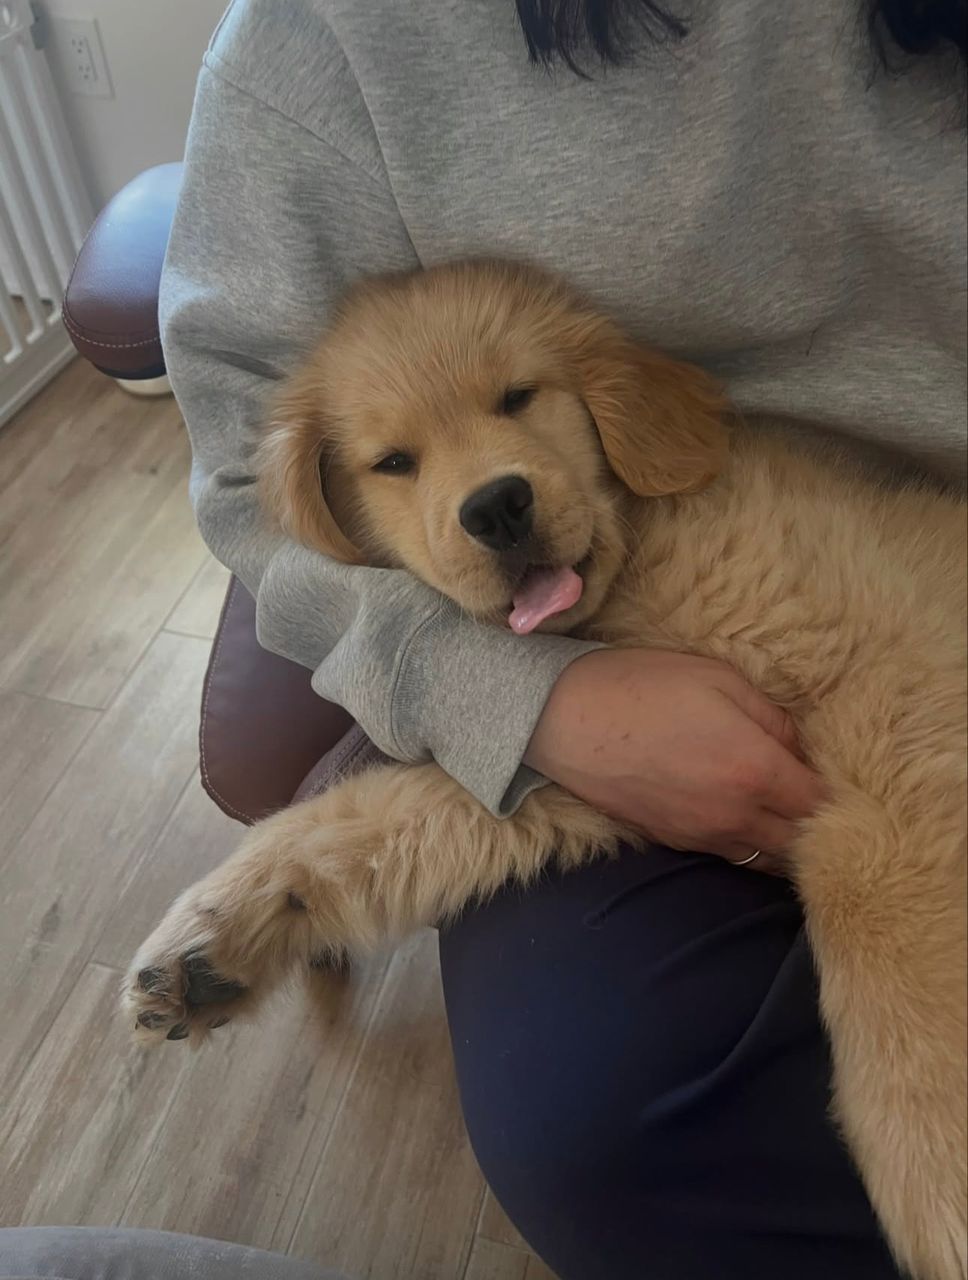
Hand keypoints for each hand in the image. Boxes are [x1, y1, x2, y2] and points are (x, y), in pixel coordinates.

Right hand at [524, 649, 824, 873]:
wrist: (565, 718)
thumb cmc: (642, 686)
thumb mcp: (719, 678)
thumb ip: (773, 717)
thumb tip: (800, 748)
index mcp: (755, 770)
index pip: (823, 805)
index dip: (842, 797)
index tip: (846, 781)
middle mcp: (735, 815)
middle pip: (801, 845)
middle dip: (822, 830)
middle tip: (828, 806)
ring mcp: (702, 835)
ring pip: (766, 861)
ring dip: (788, 845)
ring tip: (795, 821)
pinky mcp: (674, 841)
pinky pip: (730, 855)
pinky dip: (750, 846)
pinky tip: (749, 820)